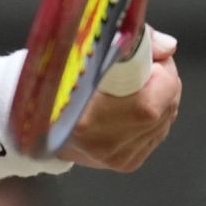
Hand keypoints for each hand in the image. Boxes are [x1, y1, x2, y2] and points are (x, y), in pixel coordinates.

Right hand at [59, 29, 181, 170]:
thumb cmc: (59, 81)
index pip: (151, 100)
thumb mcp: (84, 50)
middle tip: (146, 66)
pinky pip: (159, 134)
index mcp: (88, 116)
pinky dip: (155, 117)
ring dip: (161, 99)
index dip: (161, 71)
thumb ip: (131, 42)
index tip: (150, 56)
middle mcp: (104, 142)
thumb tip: (167, 47)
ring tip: (138, 86)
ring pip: (166, 121)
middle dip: (164, 82)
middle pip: (165, 108)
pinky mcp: (127, 163)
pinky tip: (135, 106)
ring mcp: (117, 156)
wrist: (38, 123)